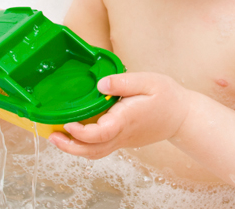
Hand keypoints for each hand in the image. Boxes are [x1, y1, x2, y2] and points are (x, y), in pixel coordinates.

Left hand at [48, 72, 191, 159]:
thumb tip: (100, 85)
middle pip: (92, 150)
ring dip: (74, 148)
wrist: (183, 116)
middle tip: (51, 136)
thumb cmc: (167, 97)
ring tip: (56, 136)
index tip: (68, 123)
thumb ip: (123, 82)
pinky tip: (74, 133)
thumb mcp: (148, 81)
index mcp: (126, 119)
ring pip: (95, 152)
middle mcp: (122, 134)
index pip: (100, 133)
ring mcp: (122, 140)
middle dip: (69, 147)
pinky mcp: (122, 139)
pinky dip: (84, 145)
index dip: (81, 132)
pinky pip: (100, 148)